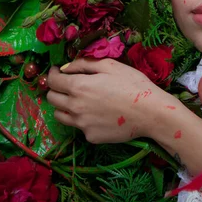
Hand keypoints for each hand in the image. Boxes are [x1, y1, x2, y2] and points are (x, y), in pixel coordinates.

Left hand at [47, 58, 168, 143]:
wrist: (150, 113)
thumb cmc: (132, 84)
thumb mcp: (110, 65)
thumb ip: (84, 64)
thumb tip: (66, 67)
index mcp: (79, 87)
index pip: (52, 81)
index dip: (53, 73)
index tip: (57, 71)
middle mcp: (75, 107)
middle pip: (52, 99)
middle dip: (55, 89)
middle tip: (67, 85)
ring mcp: (82, 125)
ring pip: (60, 116)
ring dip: (64, 106)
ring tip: (79, 100)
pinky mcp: (91, 137)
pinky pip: (79, 127)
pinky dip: (83, 119)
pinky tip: (98, 114)